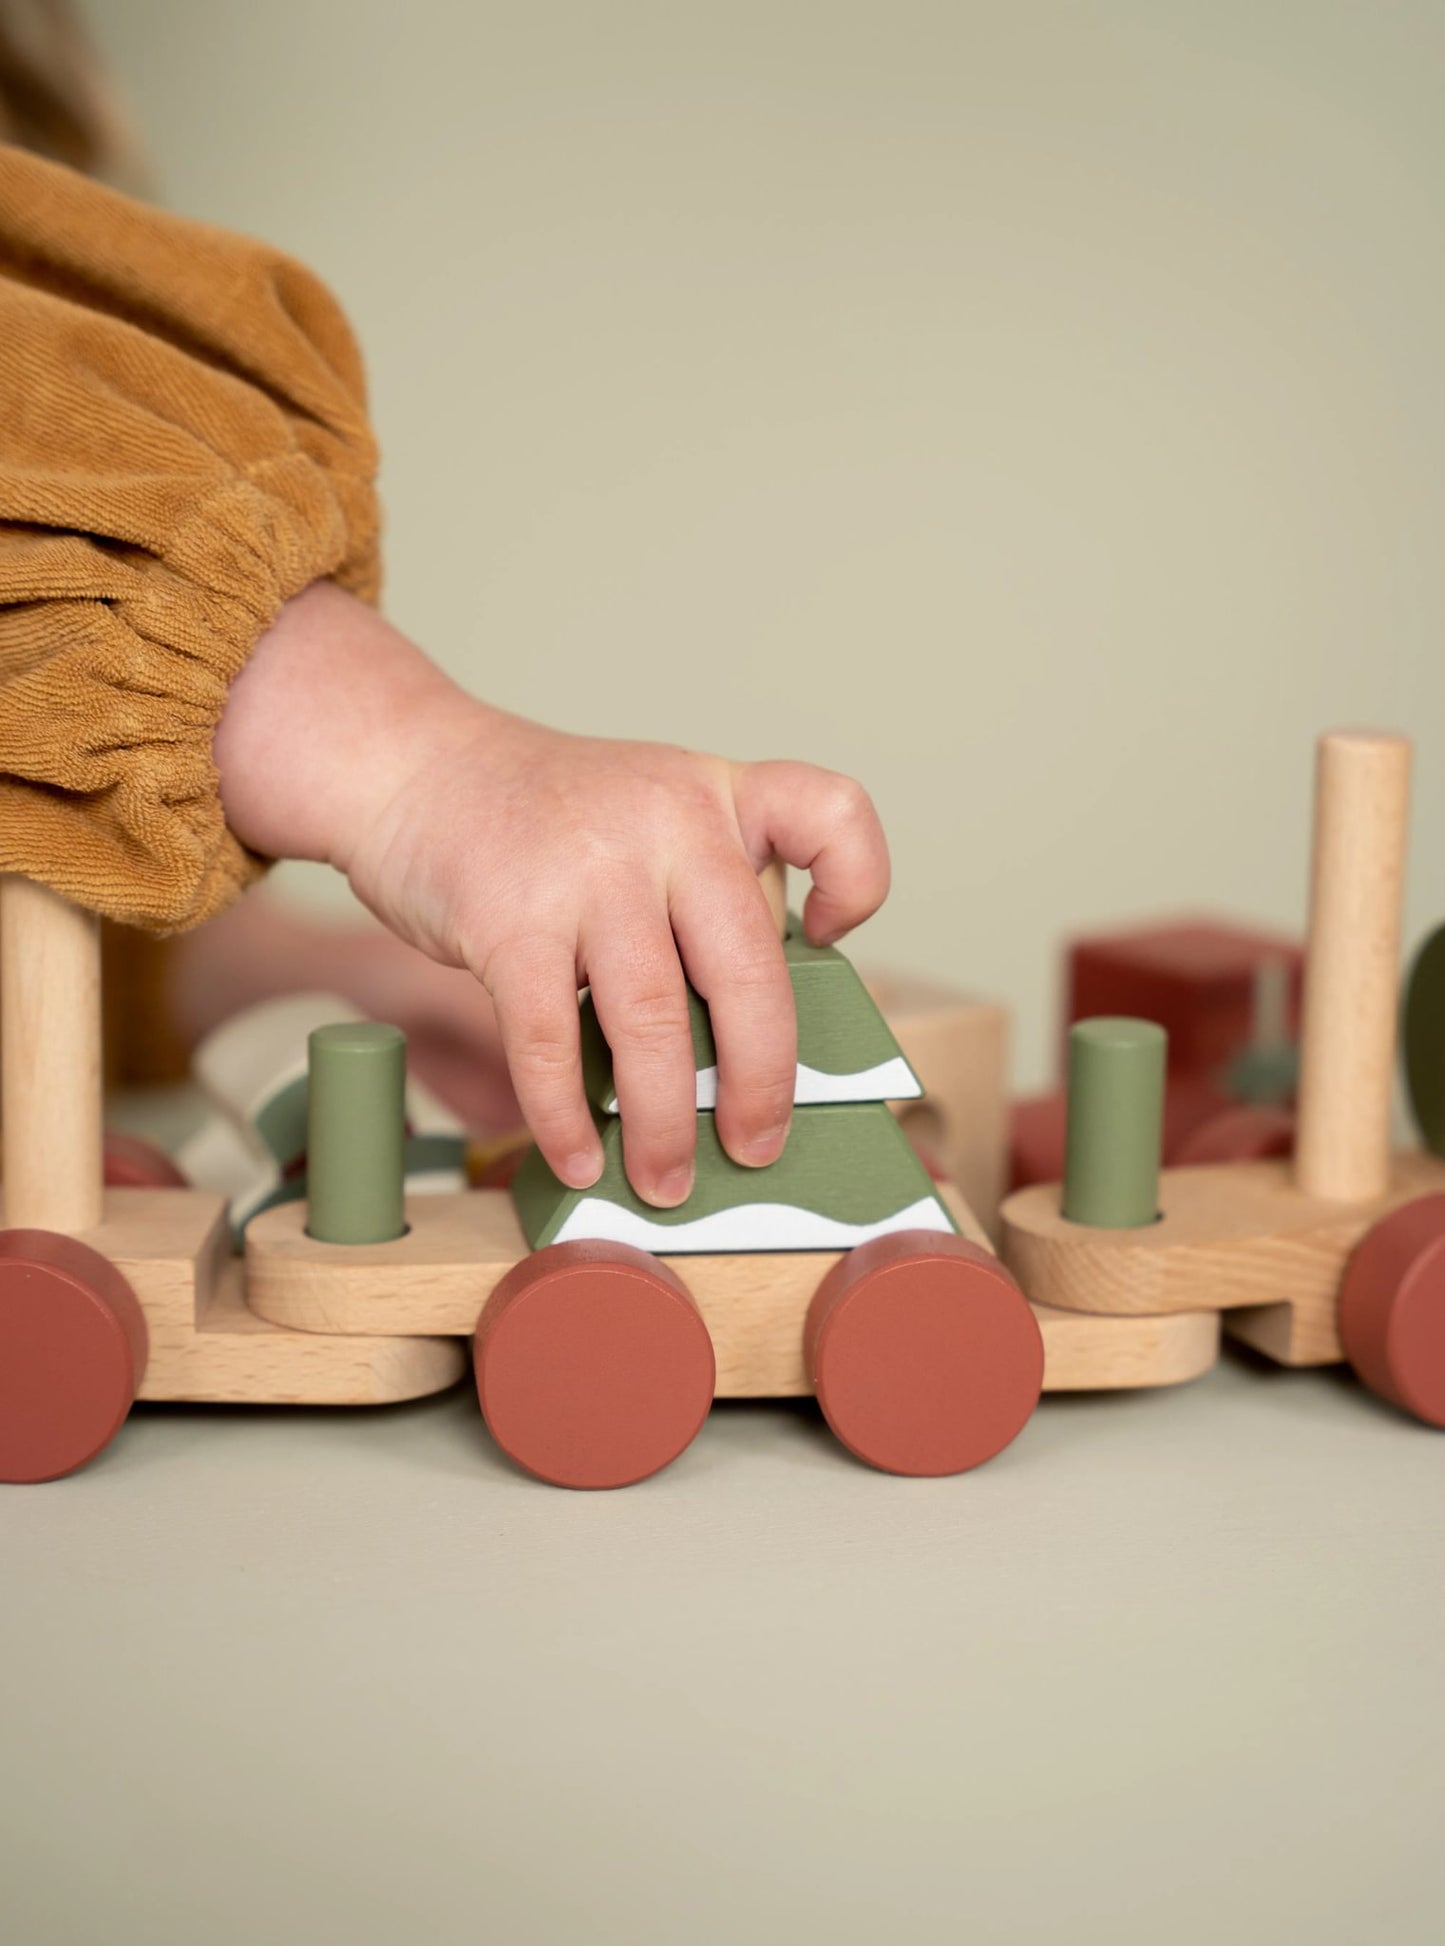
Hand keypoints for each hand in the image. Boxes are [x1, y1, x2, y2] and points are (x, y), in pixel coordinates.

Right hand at [214, 583, 889, 1204]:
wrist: (416, 770)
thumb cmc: (546, 824)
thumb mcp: (651, 822)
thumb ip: (704, 903)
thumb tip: (743, 1060)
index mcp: (718, 795)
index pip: (831, 811)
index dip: (859, 882)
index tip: (827, 938)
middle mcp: (668, 821)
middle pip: (750, 968)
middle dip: (760, 1082)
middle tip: (757, 1147)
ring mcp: (588, 869)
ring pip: (654, 1021)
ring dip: (665, 1122)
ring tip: (665, 1179)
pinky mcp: (509, 919)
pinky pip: (551, 1042)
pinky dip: (568, 1116)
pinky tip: (577, 1155)